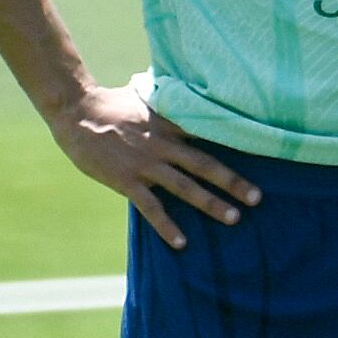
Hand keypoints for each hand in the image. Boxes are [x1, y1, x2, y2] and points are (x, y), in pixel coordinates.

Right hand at [48, 81, 259, 251]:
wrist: (77, 113)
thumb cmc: (112, 104)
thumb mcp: (146, 96)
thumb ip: (169, 102)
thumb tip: (189, 94)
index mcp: (170, 122)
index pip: (209, 133)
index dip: (234, 143)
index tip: (261, 155)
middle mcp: (163, 144)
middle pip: (204, 164)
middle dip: (232, 181)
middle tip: (257, 198)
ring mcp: (146, 163)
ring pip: (185, 186)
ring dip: (210, 203)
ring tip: (234, 218)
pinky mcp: (127, 180)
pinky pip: (151, 207)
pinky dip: (167, 225)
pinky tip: (181, 243)